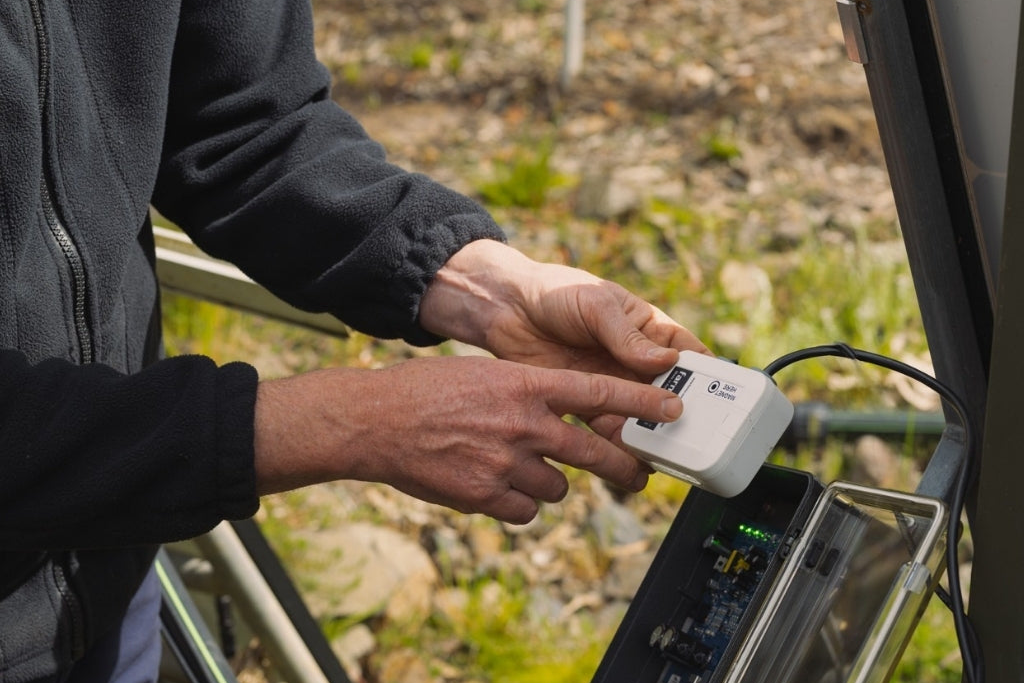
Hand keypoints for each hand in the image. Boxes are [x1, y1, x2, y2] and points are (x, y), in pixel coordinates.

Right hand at [253, 356, 682, 523]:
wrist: (376, 421)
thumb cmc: (427, 391)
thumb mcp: (484, 375)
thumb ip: (527, 394)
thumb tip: (560, 417)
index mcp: (525, 383)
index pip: (598, 393)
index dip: (640, 402)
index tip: (671, 408)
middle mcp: (523, 422)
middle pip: (594, 452)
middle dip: (624, 467)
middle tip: (639, 475)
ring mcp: (506, 461)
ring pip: (557, 487)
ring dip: (546, 482)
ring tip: (513, 467)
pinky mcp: (486, 496)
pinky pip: (526, 511)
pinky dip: (517, 504)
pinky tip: (493, 486)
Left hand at [419, 240, 709, 439]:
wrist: (507, 311)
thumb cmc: (557, 293)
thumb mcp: (597, 305)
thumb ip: (628, 337)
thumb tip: (666, 363)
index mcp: (650, 331)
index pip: (689, 359)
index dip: (709, 382)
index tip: (724, 405)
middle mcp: (635, 363)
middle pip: (669, 397)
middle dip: (680, 419)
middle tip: (692, 440)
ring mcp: (610, 385)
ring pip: (640, 419)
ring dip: (652, 438)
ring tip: (663, 459)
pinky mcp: (583, 405)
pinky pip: (606, 431)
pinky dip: (618, 447)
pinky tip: (628, 462)